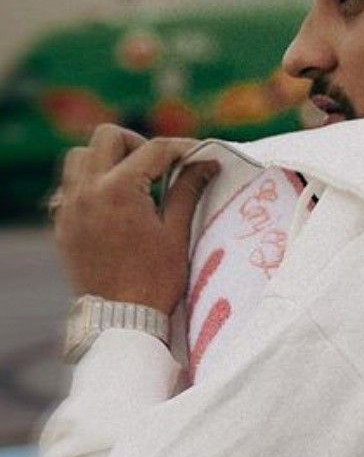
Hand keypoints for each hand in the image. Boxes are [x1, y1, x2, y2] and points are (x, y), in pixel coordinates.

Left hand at [52, 125, 219, 313]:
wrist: (121, 319)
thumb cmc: (154, 280)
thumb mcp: (177, 233)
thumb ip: (188, 190)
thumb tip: (207, 162)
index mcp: (120, 190)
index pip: (153, 149)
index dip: (180, 148)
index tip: (196, 156)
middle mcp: (88, 190)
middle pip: (107, 137)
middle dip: (136, 144)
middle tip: (157, 167)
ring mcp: (70, 206)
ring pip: (80, 156)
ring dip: (105, 159)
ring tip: (130, 181)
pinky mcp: (62, 222)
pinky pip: (68, 186)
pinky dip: (88, 184)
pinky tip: (110, 203)